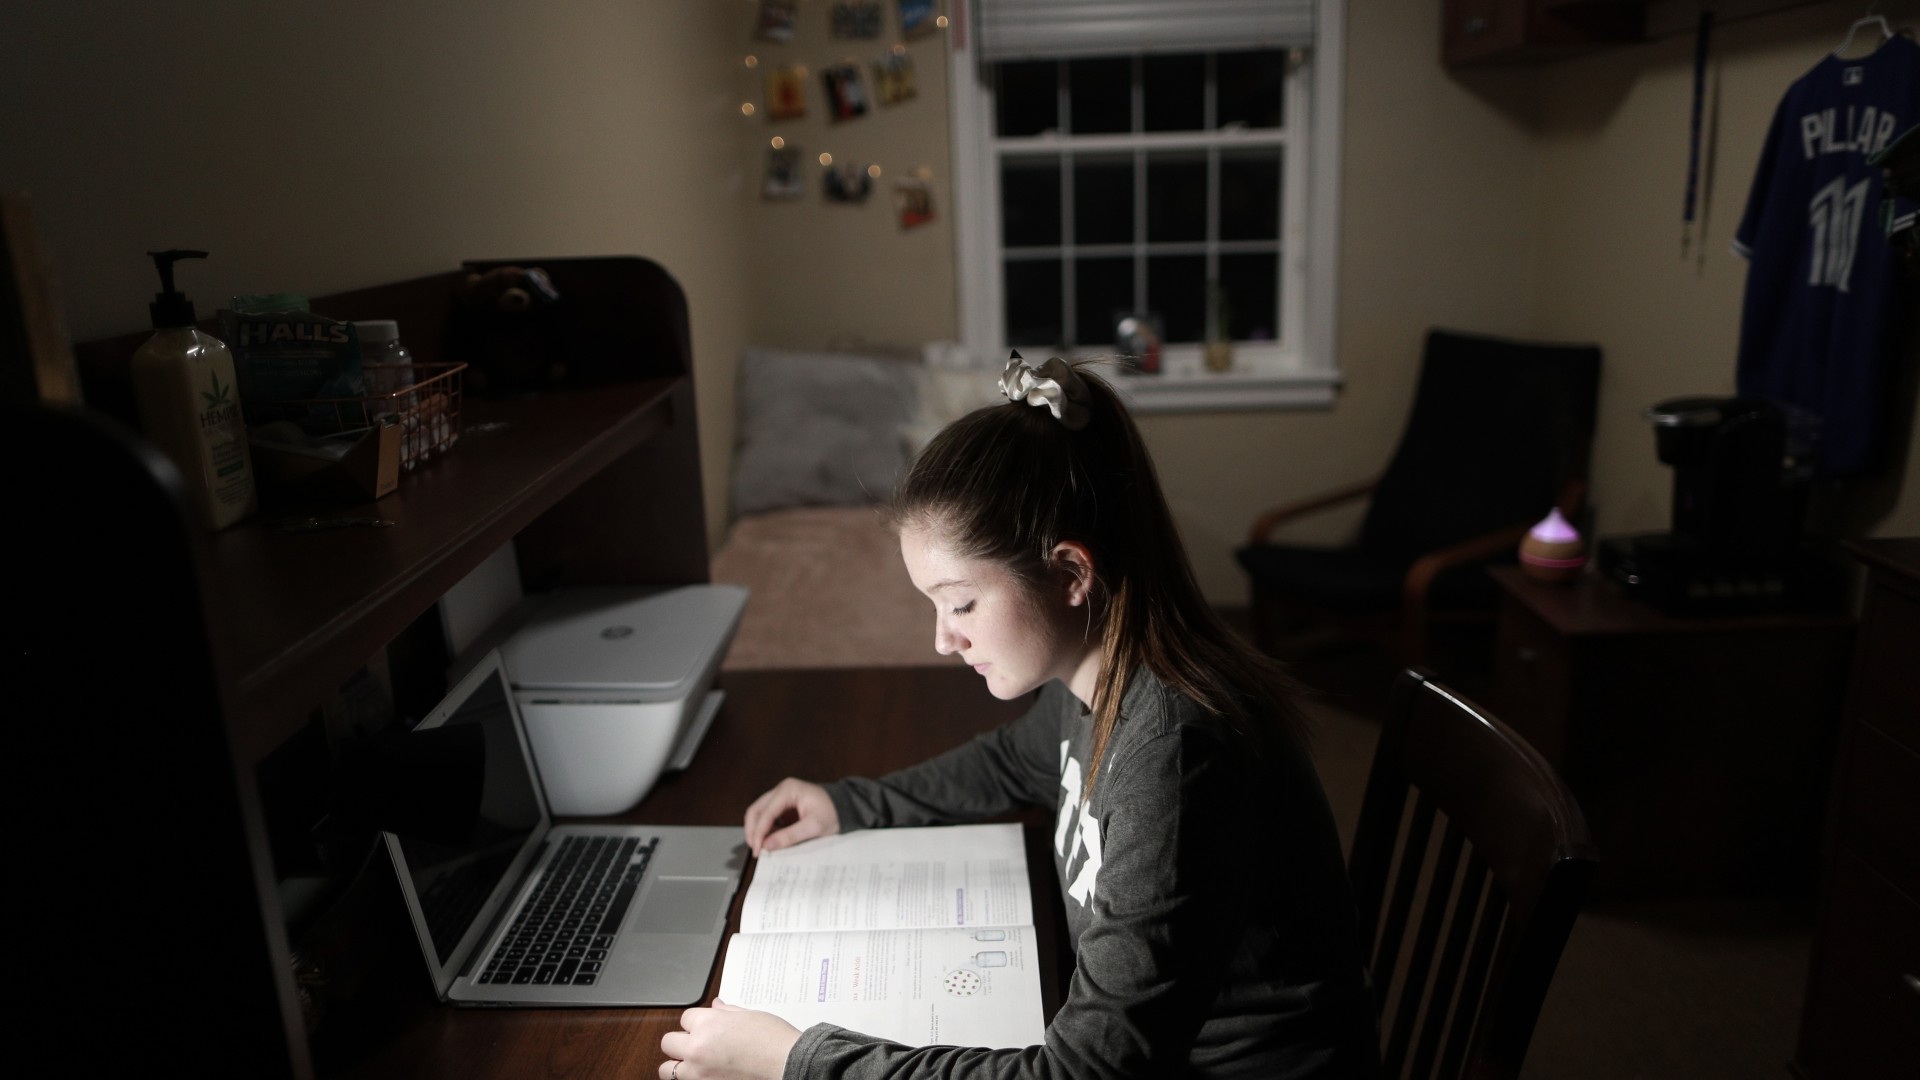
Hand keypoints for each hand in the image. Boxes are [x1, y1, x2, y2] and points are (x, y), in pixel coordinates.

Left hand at [659, 999, 799, 1079]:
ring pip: (666, 1069)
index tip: (706, 1028)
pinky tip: (706, 1075)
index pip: (685, 1018)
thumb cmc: (774, 1040)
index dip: (697, 1022)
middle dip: (681, 1042)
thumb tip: (716, 1007)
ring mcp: (698, 1073)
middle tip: (696, 1046)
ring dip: (678, 1065)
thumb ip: (727, 1012)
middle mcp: (697, 1047)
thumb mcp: (750, 1016)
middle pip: (668, 1042)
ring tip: (695, 1065)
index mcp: (708, 1023)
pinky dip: (691, 1079)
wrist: (788, 1064)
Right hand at [743, 778, 839, 855]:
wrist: (845, 806)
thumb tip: (767, 846)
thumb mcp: (814, 827)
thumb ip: (790, 836)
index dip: (759, 832)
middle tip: (755, 850)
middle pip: (756, 810)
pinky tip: (769, 842)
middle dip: (753, 831)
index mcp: (787, 790)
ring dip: (757, 831)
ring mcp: (780, 796)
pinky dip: (765, 830)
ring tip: (762, 848)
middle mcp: (780, 790)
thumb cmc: (832, 813)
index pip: (765, 812)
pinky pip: (767, 817)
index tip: (758, 850)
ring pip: (758, 813)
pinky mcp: (782, 805)